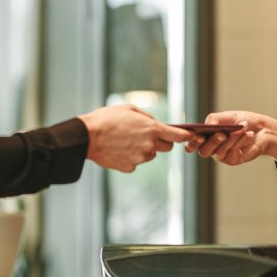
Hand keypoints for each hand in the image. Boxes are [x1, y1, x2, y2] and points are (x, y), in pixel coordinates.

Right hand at [78, 105, 193, 171]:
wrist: (86, 136)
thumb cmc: (107, 119)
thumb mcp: (129, 109)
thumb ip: (147, 117)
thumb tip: (156, 123)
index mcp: (152, 129)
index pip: (178, 135)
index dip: (186, 136)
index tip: (190, 135)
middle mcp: (149, 145)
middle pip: (167, 147)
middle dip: (161, 141)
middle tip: (147, 135)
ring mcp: (140, 158)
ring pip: (150, 154)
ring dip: (144, 149)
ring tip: (126, 140)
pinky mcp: (129, 167)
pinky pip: (136, 162)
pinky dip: (131, 157)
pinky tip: (119, 149)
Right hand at [185, 110, 276, 165]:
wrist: (260, 128)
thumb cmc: (241, 121)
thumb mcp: (227, 116)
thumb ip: (214, 119)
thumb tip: (208, 125)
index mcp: (204, 136)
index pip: (191, 144)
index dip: (191, 142)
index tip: (198, 136)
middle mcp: (210, 148)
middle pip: (203, 151)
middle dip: (212, 142)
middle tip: (221, 134)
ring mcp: (221, 155)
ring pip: (219, 152)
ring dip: (231, 139)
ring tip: (241, 128)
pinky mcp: (232, 160)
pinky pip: (232, 153)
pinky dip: (240, 142)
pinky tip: (248, 134)